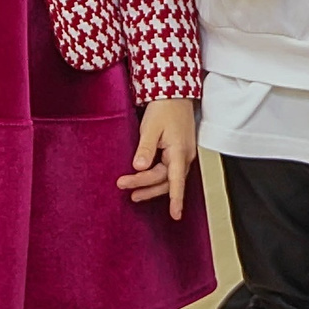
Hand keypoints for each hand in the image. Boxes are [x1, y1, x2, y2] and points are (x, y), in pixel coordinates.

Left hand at [116, 97, 195, 217]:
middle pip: (166, 180)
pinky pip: (168, 171)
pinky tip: (145, 181)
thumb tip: (139, 167)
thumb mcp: (150, 127)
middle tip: (124, 187)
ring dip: (150, 186)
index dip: (176, 199)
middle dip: (146, 187)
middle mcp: (184, 156)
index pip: (176, 181)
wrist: (174, 93)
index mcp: (179, 151)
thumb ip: (145, 149)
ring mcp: (182, 155)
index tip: (175, 215)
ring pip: (167, 178)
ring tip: (133, 193)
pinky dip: (155, 178)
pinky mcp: (178, 152)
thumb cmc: (165, 107)